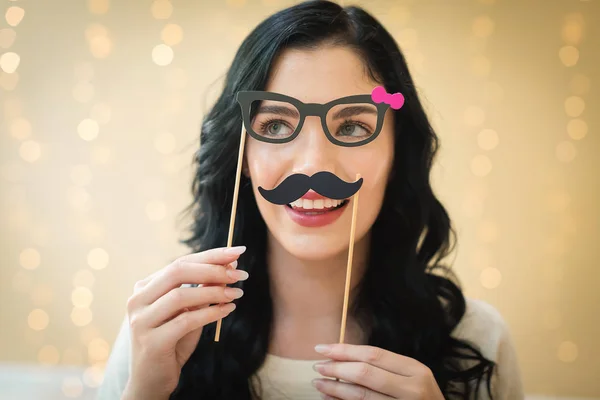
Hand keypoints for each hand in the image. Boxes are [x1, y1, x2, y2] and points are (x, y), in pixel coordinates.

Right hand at [124, 246, 248, 398]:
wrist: (152, 381)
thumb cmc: (173, 343)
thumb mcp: (189, 312)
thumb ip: (204, 290)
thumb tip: (230, 264)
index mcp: (145, 287)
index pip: (180, 262)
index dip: (211, 255)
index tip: (238, 250)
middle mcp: (137, 300)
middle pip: (178, 271)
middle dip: (213, 269)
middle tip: (240, 272)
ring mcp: (141, 320)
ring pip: (181, 295)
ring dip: (215, 292)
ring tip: (237, 293)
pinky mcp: (151, 341)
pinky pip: (186, 320)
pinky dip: (210, 313)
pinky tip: (227, 310)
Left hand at [311, 343, 443, 399]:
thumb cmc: (420, 397)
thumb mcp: (411, 377)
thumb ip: (384, 367)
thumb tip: (343, 357)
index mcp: (415, 369)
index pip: (373, 354)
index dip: (345, 350)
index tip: (322, 348)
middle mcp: (412, 389)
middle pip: (365, 373)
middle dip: (337, 368)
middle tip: (318, 366)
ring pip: (361, 396)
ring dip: (335, 388)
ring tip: (319, 383)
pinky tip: (330, 399)